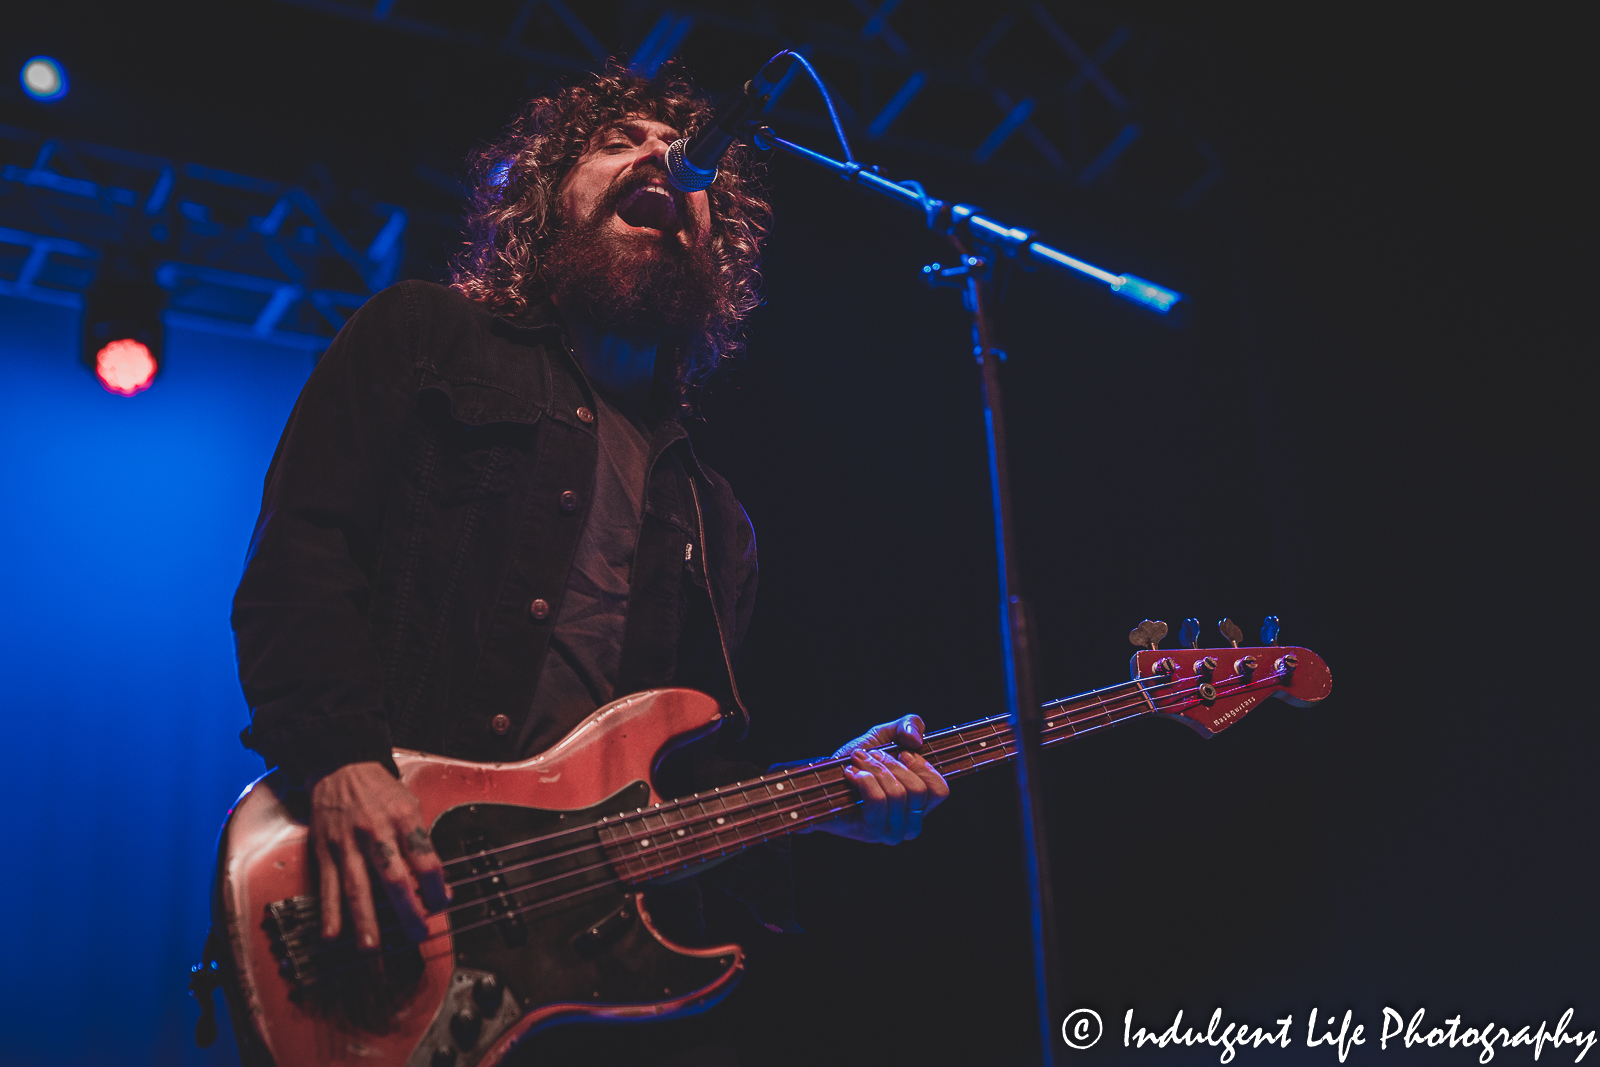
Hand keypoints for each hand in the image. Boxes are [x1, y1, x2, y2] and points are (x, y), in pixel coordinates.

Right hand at [307, 761, 450, 949]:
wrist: (340, 767)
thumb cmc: (379, 790)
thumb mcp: (410, 806)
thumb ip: (422, 844)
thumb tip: (440, 884)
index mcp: (402, 819)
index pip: (424, 858)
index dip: (435, 886)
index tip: (441, 905)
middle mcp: (375, 832)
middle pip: (392, 878)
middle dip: (405, 911)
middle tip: (415, 934)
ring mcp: (347, 844)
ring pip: (357, 888)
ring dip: (364, 921)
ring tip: (371, 948)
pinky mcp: (325, 852)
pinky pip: (327, 887)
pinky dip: (329, 913)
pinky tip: (331, 935)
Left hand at [810, 715, 949, 843]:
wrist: (820, 781)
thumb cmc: (855, 762)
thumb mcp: (884, 736)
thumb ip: (908, 725)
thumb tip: (916, 740)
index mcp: (920, 805)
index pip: (941, 790)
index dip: (923, 766)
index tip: (902, 753)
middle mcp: (910, 824)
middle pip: (919, 791)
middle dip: (892, 764)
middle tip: (871, 756)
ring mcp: (892, 832)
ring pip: (897, 794)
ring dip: (874, 769)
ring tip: (858, 763)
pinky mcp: (871, 833)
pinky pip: (877, 801)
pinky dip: (863, 780)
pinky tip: (851, 774)